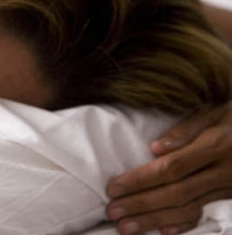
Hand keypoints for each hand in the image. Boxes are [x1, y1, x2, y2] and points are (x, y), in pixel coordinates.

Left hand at [105, 103, 231, 234]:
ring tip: (126, 227)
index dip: (141, 180)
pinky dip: (183, 224)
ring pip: (188, 207)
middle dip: (141, 204)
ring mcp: (229, 186)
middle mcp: (223, 171)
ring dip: (155, 219)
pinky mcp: (231, 195)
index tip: (114, 187)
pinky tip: (162, 231)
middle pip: (176, 192)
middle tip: (112, 212)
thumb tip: (155, 148)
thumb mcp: (214, 110)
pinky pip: (205, 212)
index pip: (171, 168)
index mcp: (216, 146)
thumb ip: (186, 128)